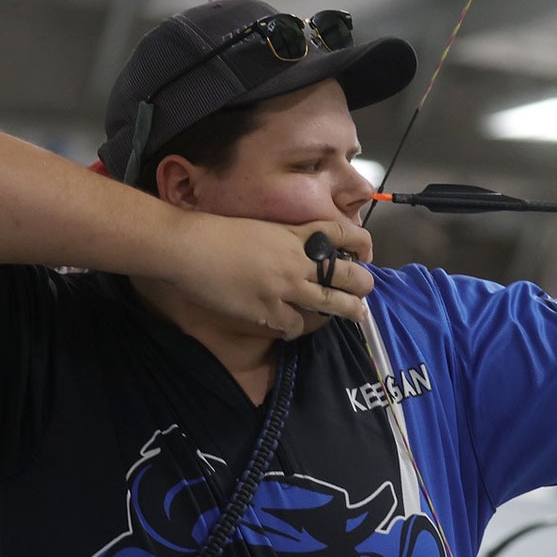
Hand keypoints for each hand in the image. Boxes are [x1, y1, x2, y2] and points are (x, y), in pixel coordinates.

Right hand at [165, 213, 374, 338]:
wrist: (191, 247)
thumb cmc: (217, 232)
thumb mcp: (260, 226)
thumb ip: (283, 238)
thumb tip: (295, 249)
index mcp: (294, 234)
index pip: (341, 234)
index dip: (360, 244)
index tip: (365, 254)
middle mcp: (296, 260)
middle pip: (345, 274)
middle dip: (362, 284)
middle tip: (365, 291)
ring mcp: (285, 287)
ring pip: (330, 302)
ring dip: (348, 310)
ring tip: (358, 315)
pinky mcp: (268, 310)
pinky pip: (295, 326)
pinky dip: (296, 329)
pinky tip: (294, 329)